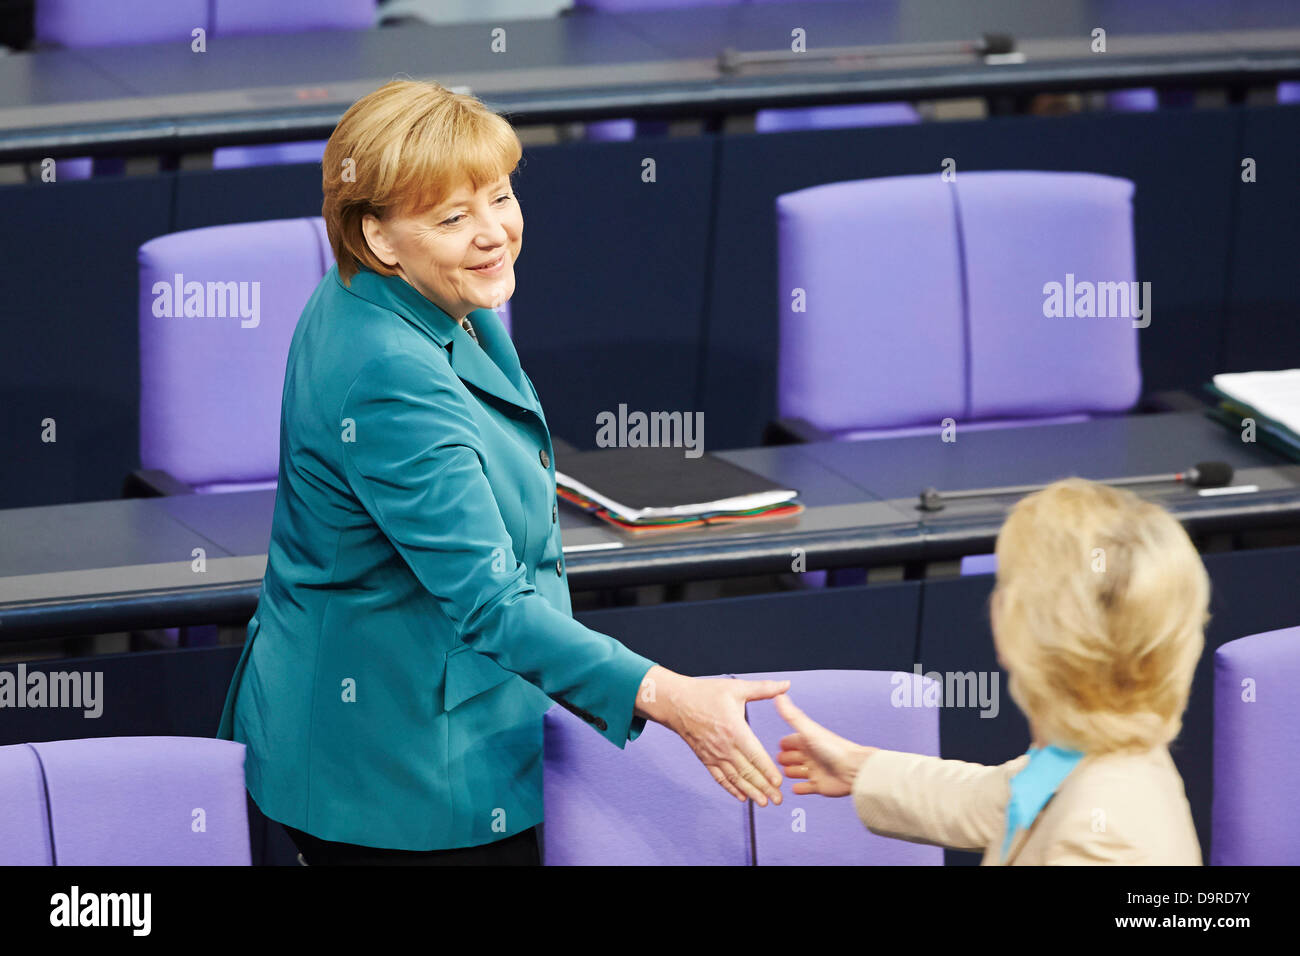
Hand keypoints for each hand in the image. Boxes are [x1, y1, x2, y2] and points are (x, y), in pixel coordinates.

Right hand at [636, 666, 788, 805]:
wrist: (675, 702)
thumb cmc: (704, 693)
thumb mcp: (736, 687)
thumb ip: (764, 689)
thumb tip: (786, 685)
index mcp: (734, 730)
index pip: (755, 755)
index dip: (767, 771)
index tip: (779, 783)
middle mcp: (724, 746)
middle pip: (747, 772)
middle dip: (764, 788)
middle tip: (777, 799)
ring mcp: (713, 755)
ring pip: (734, 778)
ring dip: (750, 792)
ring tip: (763, 802)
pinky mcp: (705, 758)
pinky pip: (719, 778)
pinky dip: (730, 788)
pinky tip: (741, 797)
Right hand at [774, 693, 874, 797]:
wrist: (854, 770)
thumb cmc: (834, 749)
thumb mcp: (809, 731)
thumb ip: (792, 716)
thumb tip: (779, 696)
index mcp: (808, 742)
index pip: (791, 742)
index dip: (784, 744)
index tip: (777, 745)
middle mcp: (811, 756)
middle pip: (793, 757)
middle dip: (785, 759)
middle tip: (775, 761)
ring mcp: (815, 771)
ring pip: (798, 772)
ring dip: (789, 773)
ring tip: (780, 776)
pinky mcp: (820, 786)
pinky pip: (807, 788)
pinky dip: (800, 788)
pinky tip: (794, 789)